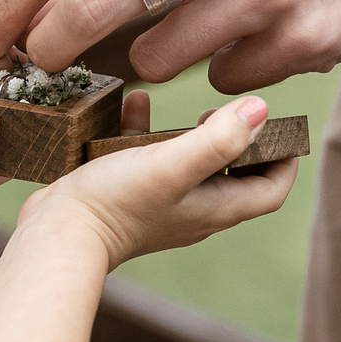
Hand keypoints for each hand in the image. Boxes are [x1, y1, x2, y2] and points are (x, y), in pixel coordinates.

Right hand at [22, 96, 296, 267]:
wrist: (57, 236)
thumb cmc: (117, 202)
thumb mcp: (172, 164)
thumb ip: (219, 138)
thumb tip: (261, 108)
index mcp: (215, 208)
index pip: (270, 190)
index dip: (283, 159)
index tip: (279, 125)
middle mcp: (194, 211)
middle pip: (236, 176)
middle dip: (240, 142)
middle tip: (230, 112)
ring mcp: (161, 205)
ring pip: (192, 166)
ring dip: (193, 134)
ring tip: (187, 110)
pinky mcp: (130, 197)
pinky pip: (150, 160)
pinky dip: (149, 132)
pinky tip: (136, 105)